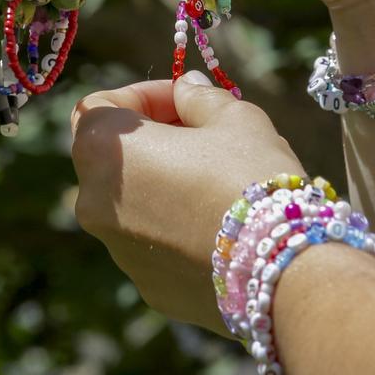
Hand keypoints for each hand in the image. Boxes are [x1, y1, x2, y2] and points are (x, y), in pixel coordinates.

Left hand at [70, 72, 302, 332]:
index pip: (101, 106)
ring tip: (216, 181)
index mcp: (103, 150)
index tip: (185, 101)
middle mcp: (93, 202)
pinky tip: (220, 225)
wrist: (281, 269)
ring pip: (131, 202)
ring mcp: (117, 250)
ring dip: (162, 184)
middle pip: (111, 157)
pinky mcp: (146, 286)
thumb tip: (186, 88)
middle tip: (202, 134)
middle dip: (152, 139)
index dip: (144, 95)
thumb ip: (199, 97)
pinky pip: (153, 244)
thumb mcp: (234, 117)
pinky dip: (174, 227)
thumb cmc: (251, 177)